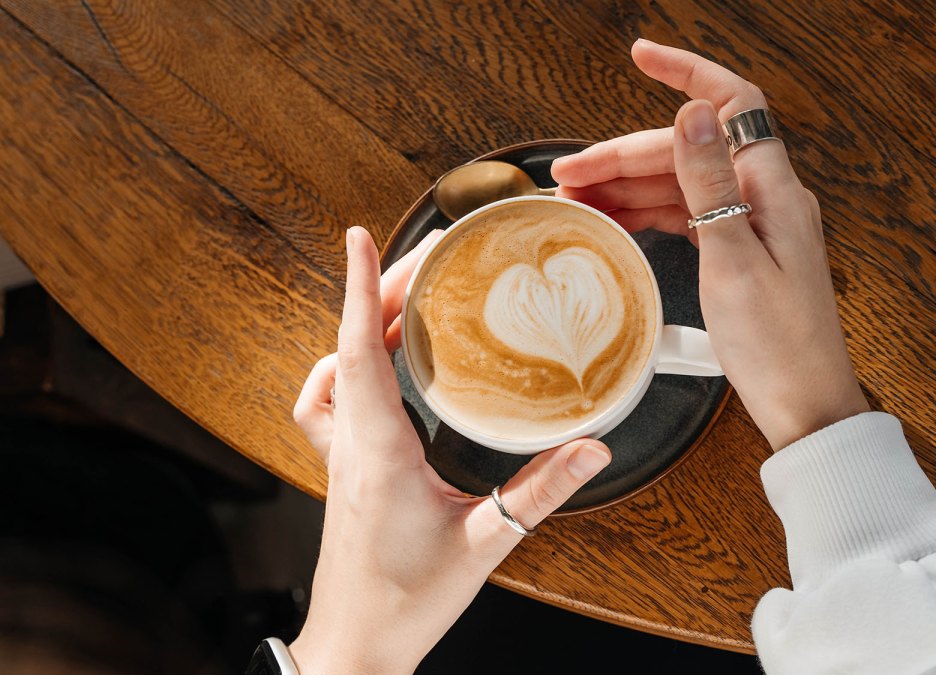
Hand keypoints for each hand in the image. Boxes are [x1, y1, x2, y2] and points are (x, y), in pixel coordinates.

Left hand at [288, 227, 611, 673]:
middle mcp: (352, 446)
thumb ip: (540, 493)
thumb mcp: (486, 544)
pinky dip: (351, 369)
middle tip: (432, 256)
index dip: (363, 291)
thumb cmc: (407, 603)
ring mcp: (341, 458)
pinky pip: (333, 403)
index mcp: (379, 452)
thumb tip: (591, 448)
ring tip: (411, 304)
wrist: (355, 645)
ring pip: (336, 372)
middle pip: (353, 348)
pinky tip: (381, 371)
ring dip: (367, 328)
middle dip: (387, 292)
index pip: (361, 354)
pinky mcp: (345, 471)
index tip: (359, 238)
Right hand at [553, 40, 867, 449]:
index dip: (686, 72)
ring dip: (629, 186)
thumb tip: (694, 111)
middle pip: (688, 150)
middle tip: (567, 175)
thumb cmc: (777, 346)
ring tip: (576, 199)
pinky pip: (688, 215)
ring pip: (682, 184)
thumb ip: (709, 182)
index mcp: (772, 188)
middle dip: (625, 154)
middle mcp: (766, 196)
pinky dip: (649, 213)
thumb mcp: (733, 260)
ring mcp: (754, 223)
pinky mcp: (741, 250)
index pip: (732, 103)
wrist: (804, 405)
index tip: (640, 54)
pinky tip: (615, 219)